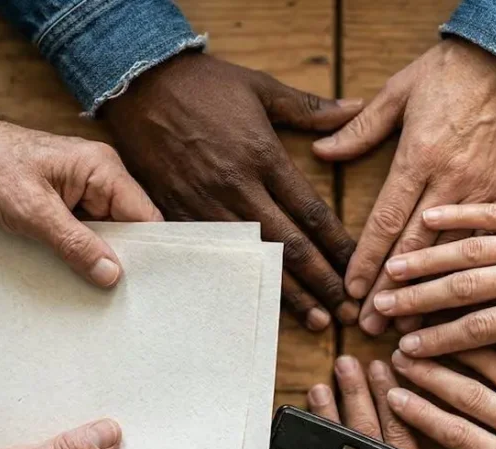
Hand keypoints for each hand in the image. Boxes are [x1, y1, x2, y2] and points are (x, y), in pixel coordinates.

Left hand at [0, 107, 161, 287]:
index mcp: (103, 168)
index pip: (145, 216)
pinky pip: (85, 233)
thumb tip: (112, 274)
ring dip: (98, 259)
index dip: (150, 251)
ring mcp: (84, 190)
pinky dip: (80, 253)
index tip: (148, 287)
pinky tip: (76, 276)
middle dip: (124, 260)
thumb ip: (75, 244)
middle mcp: (101, 177)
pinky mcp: (67, 202)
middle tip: (121, 299)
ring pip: (107, 234)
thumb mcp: (33, 212)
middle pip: (130, 228)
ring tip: (98, 292)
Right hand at [101, 52, 363, 330]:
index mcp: (263, 157)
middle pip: (289, 246)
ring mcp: (205, 206)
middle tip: (347, 311)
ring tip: (315, 319)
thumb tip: (355, 108)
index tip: (357, 269)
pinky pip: (213, 256)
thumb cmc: (201, 84)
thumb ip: (309, 107)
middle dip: (321, 282)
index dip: (338, 246)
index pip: (312, 213)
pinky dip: (237, 281)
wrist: (137, 82)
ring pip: (254, 260)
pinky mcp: (176, 214)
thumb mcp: (260, 88)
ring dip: (287, 293)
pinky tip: (254, 303)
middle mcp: (238, 188)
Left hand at [314, 38, 495, 334]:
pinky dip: (474, 273)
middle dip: (392, 292)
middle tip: (372, 326)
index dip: (367, 261)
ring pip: (453, 254)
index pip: (386, 221)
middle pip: (415, 248)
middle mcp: (450, 181)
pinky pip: (489, 241)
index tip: (351, 292)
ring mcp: (484, 190)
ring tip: (412, 327)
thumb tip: (323, 151)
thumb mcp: (399, 91)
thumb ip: (360, 128)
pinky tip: (464, 300)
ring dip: (432, 292)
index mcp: (419, 158)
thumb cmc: (452, 72)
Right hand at [378, 188, 495, 422]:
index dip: (438, 341)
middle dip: (416, 300)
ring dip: (426, 259)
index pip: (480, 329)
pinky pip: (491, 213)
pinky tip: (428, 219)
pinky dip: (458, 215)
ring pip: (468, 250)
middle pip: (462, 288)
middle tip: (378, 309)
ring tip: (390, 269)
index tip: (405, 351)